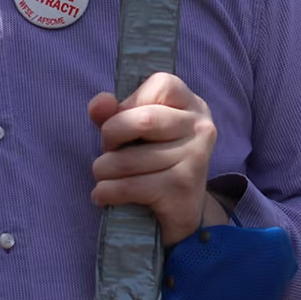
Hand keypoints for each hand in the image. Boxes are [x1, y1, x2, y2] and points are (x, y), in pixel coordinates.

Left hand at [89, 72, 221, 245]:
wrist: (180, 215)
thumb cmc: (154, 165)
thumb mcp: (134, 133)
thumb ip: (114, 113)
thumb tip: (99, 104)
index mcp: (193, 106)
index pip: (161, 84)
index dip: (129, 103)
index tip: (124, 125)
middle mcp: (201, 128)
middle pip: (142, 120)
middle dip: (110, 136)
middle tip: (108, 152)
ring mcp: (196, 158)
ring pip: (129, 158)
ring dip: (103, 170)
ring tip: (104, 178)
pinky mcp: (183, 189)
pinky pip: (129, 186)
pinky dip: (106, 191)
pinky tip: (104, 195)